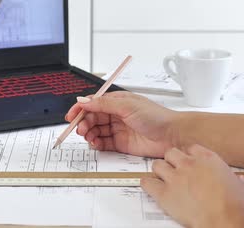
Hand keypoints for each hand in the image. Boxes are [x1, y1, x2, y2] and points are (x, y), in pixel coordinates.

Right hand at [65, 91, 181, 157]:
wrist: (172, 136)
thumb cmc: (156, 117)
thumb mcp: (127, 106)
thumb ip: (103, 104)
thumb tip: (84, 101)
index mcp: (117, 102)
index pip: (92, 103)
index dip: (80, 109)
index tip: (71, 117)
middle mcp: (116, 114)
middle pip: (92, 118)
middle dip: (84, 123)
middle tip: (81, 130)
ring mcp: (118, 129)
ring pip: (96, 131)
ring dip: (89, 134)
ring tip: (89, 137)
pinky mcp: (121, 143)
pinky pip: (103, 143)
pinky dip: (97, 144)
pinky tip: (96, 144)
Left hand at [142, 145, 243, 227]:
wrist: (224, 220)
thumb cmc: (233, 206)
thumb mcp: (239, 185)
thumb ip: (233, 178)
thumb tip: (236, 179)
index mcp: (207, 159)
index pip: (191, 148)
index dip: (188, 155)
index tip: (189, 161)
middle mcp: (189, 164)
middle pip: (171, 152)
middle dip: (172, 161)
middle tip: (174, 170)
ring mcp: (175, 177)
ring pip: (157, 164)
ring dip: (159, 170)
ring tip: (162, 178)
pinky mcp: (164, 193)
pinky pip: (147, 183)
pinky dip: (147, 184)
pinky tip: (150, 187)